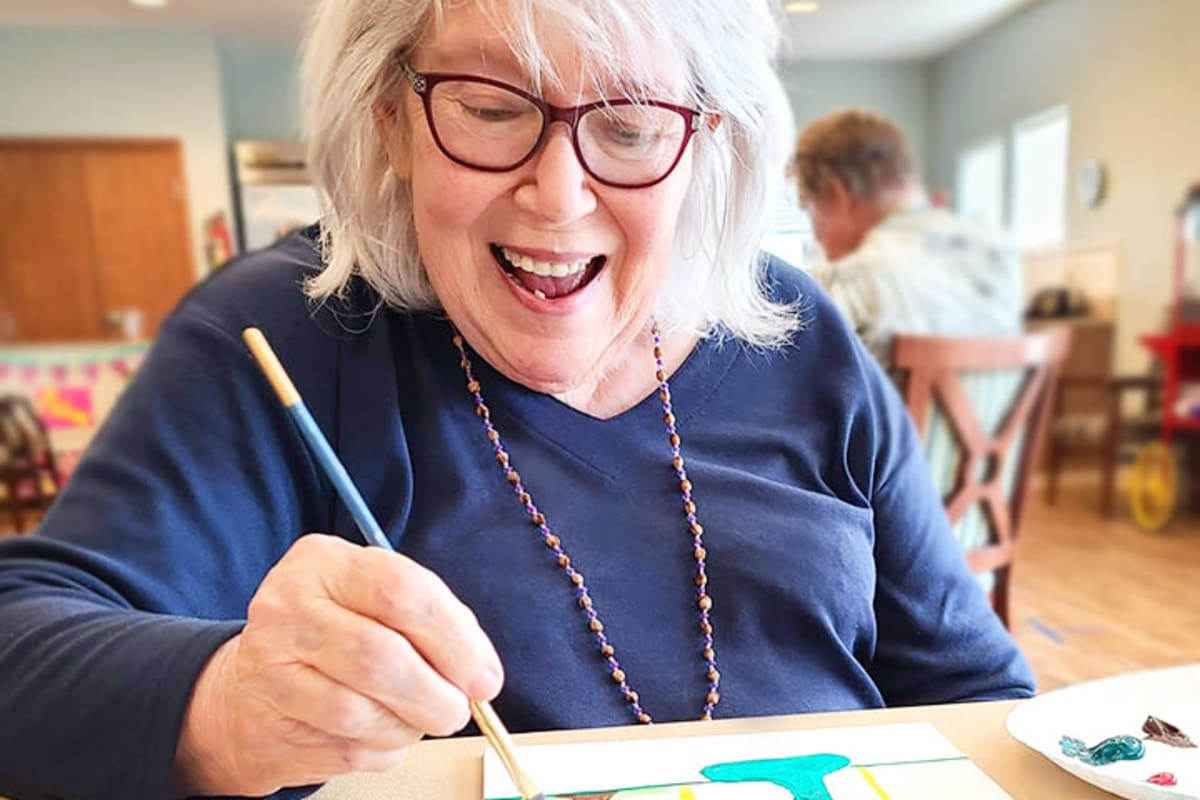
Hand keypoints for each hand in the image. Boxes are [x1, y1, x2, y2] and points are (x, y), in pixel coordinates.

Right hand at [173, 533, 503, 795]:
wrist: (253, 687)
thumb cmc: (335, 633)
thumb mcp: (375, 599)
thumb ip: (429, 618)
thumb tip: (479, 670)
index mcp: (323, 562)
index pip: (400, 592)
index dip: (454, 639)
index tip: (485, 676)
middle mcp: (288, 609)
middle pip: (379, 657)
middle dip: (436, 694)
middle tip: (458, 709)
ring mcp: (272, 669)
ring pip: (362, 713)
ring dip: (410, 726)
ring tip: (420, 717)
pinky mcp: (272, 724)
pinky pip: (348, 747)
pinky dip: (384, 746)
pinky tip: (383, 730)